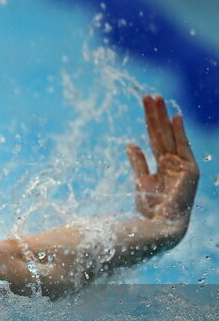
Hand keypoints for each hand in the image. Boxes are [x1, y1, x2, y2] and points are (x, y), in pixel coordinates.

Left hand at [125, 95, 198, 227]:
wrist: (160, 226)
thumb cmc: (151, 209)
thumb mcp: (141, 181)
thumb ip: (139, 163)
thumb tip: (131, 144)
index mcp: (162, 165)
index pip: (155, 138)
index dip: (150, 121)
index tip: (145, 104)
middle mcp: (174, 163)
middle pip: (162, 133)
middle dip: (156, 114)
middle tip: (149, 95)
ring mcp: (182, 165)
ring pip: (169, 136)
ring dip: (162, 117)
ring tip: (156, 99)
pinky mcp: (189, 170)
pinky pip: (182, 147)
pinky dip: (179, 133)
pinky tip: (175, 117)